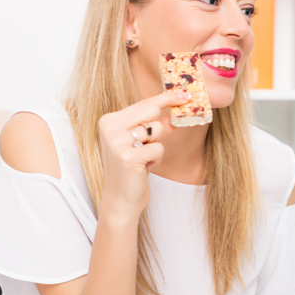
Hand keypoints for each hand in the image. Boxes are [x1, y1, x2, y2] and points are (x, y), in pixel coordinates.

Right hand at [98, 91, 189, 215]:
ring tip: (143, 159)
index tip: (185, 95)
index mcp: (109, 120)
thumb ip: (154, 125)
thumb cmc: (132, 170)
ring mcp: (117, 142)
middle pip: (151, 111)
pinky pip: (158, 148)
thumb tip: (177, 112)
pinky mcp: (128, 157)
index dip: (167, 98)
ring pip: (157, 130)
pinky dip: (157, 159)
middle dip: (159, 128)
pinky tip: (144, 168)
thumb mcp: (141, 143)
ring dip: (156, 147)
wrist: (120, 199)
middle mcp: (110, 128)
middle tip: (150, 143)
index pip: (144, 103)